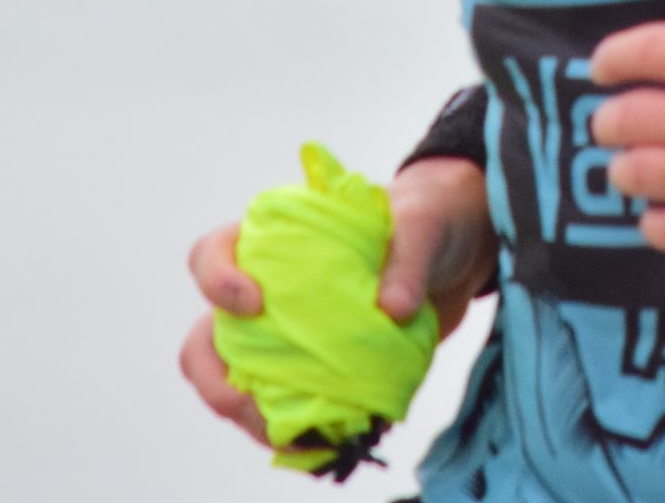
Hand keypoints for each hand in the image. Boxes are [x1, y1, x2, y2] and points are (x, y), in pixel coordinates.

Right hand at [176, 158, 497, 448]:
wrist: (456, 253)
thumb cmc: (426, 220)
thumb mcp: (422, 223)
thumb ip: (409, 258)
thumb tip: (394, 308)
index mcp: (275, 241)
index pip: (213, 254)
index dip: (217, 281)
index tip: (253, 302)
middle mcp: (268, 292)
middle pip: (208, 338)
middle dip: (213, 375)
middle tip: (243, 399)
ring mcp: (290, 336)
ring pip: (239, 382)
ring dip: (251, 415)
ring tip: (285, 434)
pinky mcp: (319, 370)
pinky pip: (288, 408)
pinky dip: (295, 430)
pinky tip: (317, 443)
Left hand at [588, 11, 664, 278]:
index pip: (646, 52)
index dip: (612, 59)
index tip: (603, 67)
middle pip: (628, 117)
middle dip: (612, 117)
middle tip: (614, 122)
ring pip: (637, 174)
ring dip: (625, 167)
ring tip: (631, 167)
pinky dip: (654, 219)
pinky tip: (660, 214)